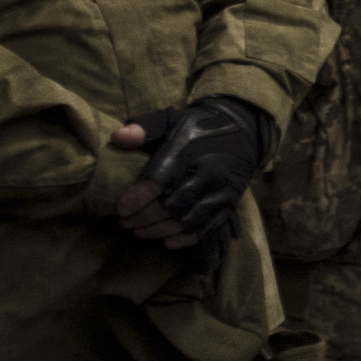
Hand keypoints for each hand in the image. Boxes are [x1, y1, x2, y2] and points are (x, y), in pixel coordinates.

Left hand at [111, 95, 271, 248]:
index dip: (136, 198)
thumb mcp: (170, 119)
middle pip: (171, 205)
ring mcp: (221, 190)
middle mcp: (206, 172)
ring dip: (160, 230)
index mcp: (187, 150)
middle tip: (124, 223)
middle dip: (144, 218)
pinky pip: (208, 227)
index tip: (119, 209)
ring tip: (139, 232)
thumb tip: (117, 138)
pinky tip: (168, 242)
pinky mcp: (230, 202)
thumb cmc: (197, 126)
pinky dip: (186, 238)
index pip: (158, 181)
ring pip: (187, 220)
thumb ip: (143, 128)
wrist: (242, 130)